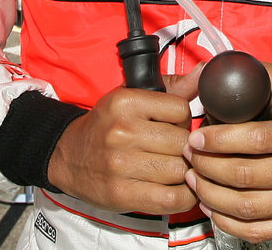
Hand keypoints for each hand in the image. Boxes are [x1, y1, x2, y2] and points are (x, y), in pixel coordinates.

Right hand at [45, 72, 200, 214]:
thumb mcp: (131, 99)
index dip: (184, 120)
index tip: (175, 127)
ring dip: (185, 172)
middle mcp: (122, 131)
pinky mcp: (123, 194)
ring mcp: (121, 164)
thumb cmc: (105, 126)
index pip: (180, 109)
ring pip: (181, 170)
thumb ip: (172, 89)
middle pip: (183, 142)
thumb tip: (204, 73)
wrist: (67, 156)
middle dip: (186, 148)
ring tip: (175, 169)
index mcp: (125, 102)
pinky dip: (184, 196)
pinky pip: (173, 198)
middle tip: (176, 151)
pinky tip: (177, 188)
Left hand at [185, 63, 271, 241]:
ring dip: (211, 195)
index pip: (256, 140)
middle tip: (191, 156)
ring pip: (247, 207)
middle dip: (207, 166)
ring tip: (195, 179)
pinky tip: (214, 205)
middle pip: (246, 176)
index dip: (219, 140)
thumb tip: (227, 70)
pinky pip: (258, 231)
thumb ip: (265, 75)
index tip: (197, 137)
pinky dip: (228, 222)